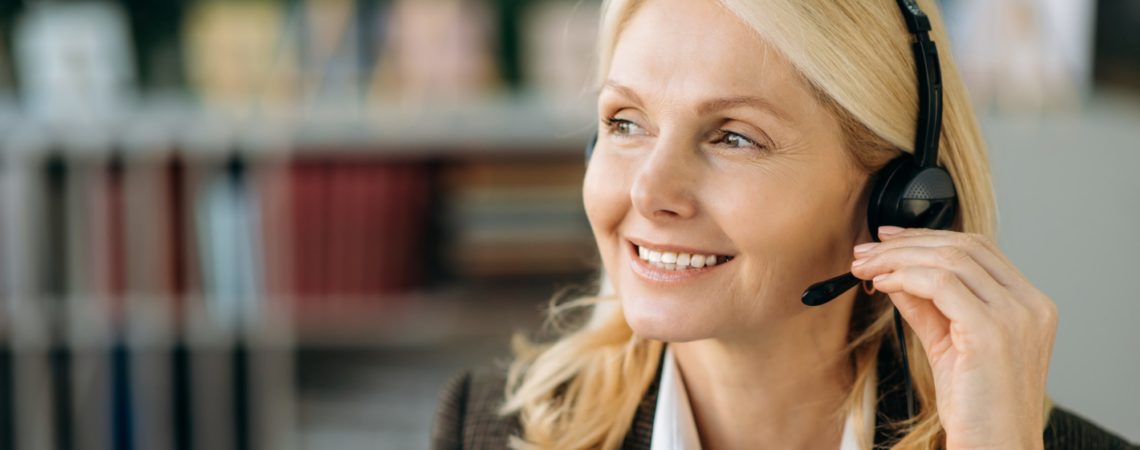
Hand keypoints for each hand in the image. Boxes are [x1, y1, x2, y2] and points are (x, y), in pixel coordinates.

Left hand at [850, 226, 1056, 449]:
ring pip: (949, 260)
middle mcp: (1029, 305)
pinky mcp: (990, 331)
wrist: (995, 448)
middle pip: (964, 246)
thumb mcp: (949, 344)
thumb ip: (927, 306)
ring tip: (865, 267)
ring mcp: (1015, 317)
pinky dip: (904, 277)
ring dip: (897, 258)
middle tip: (866, 252)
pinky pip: (940, 283)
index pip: (978, 248)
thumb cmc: (977, 408)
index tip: (889, 239)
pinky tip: (882, 284)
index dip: (929, 236)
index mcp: (1030, 305)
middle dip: (907, 244)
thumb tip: (894, 273)